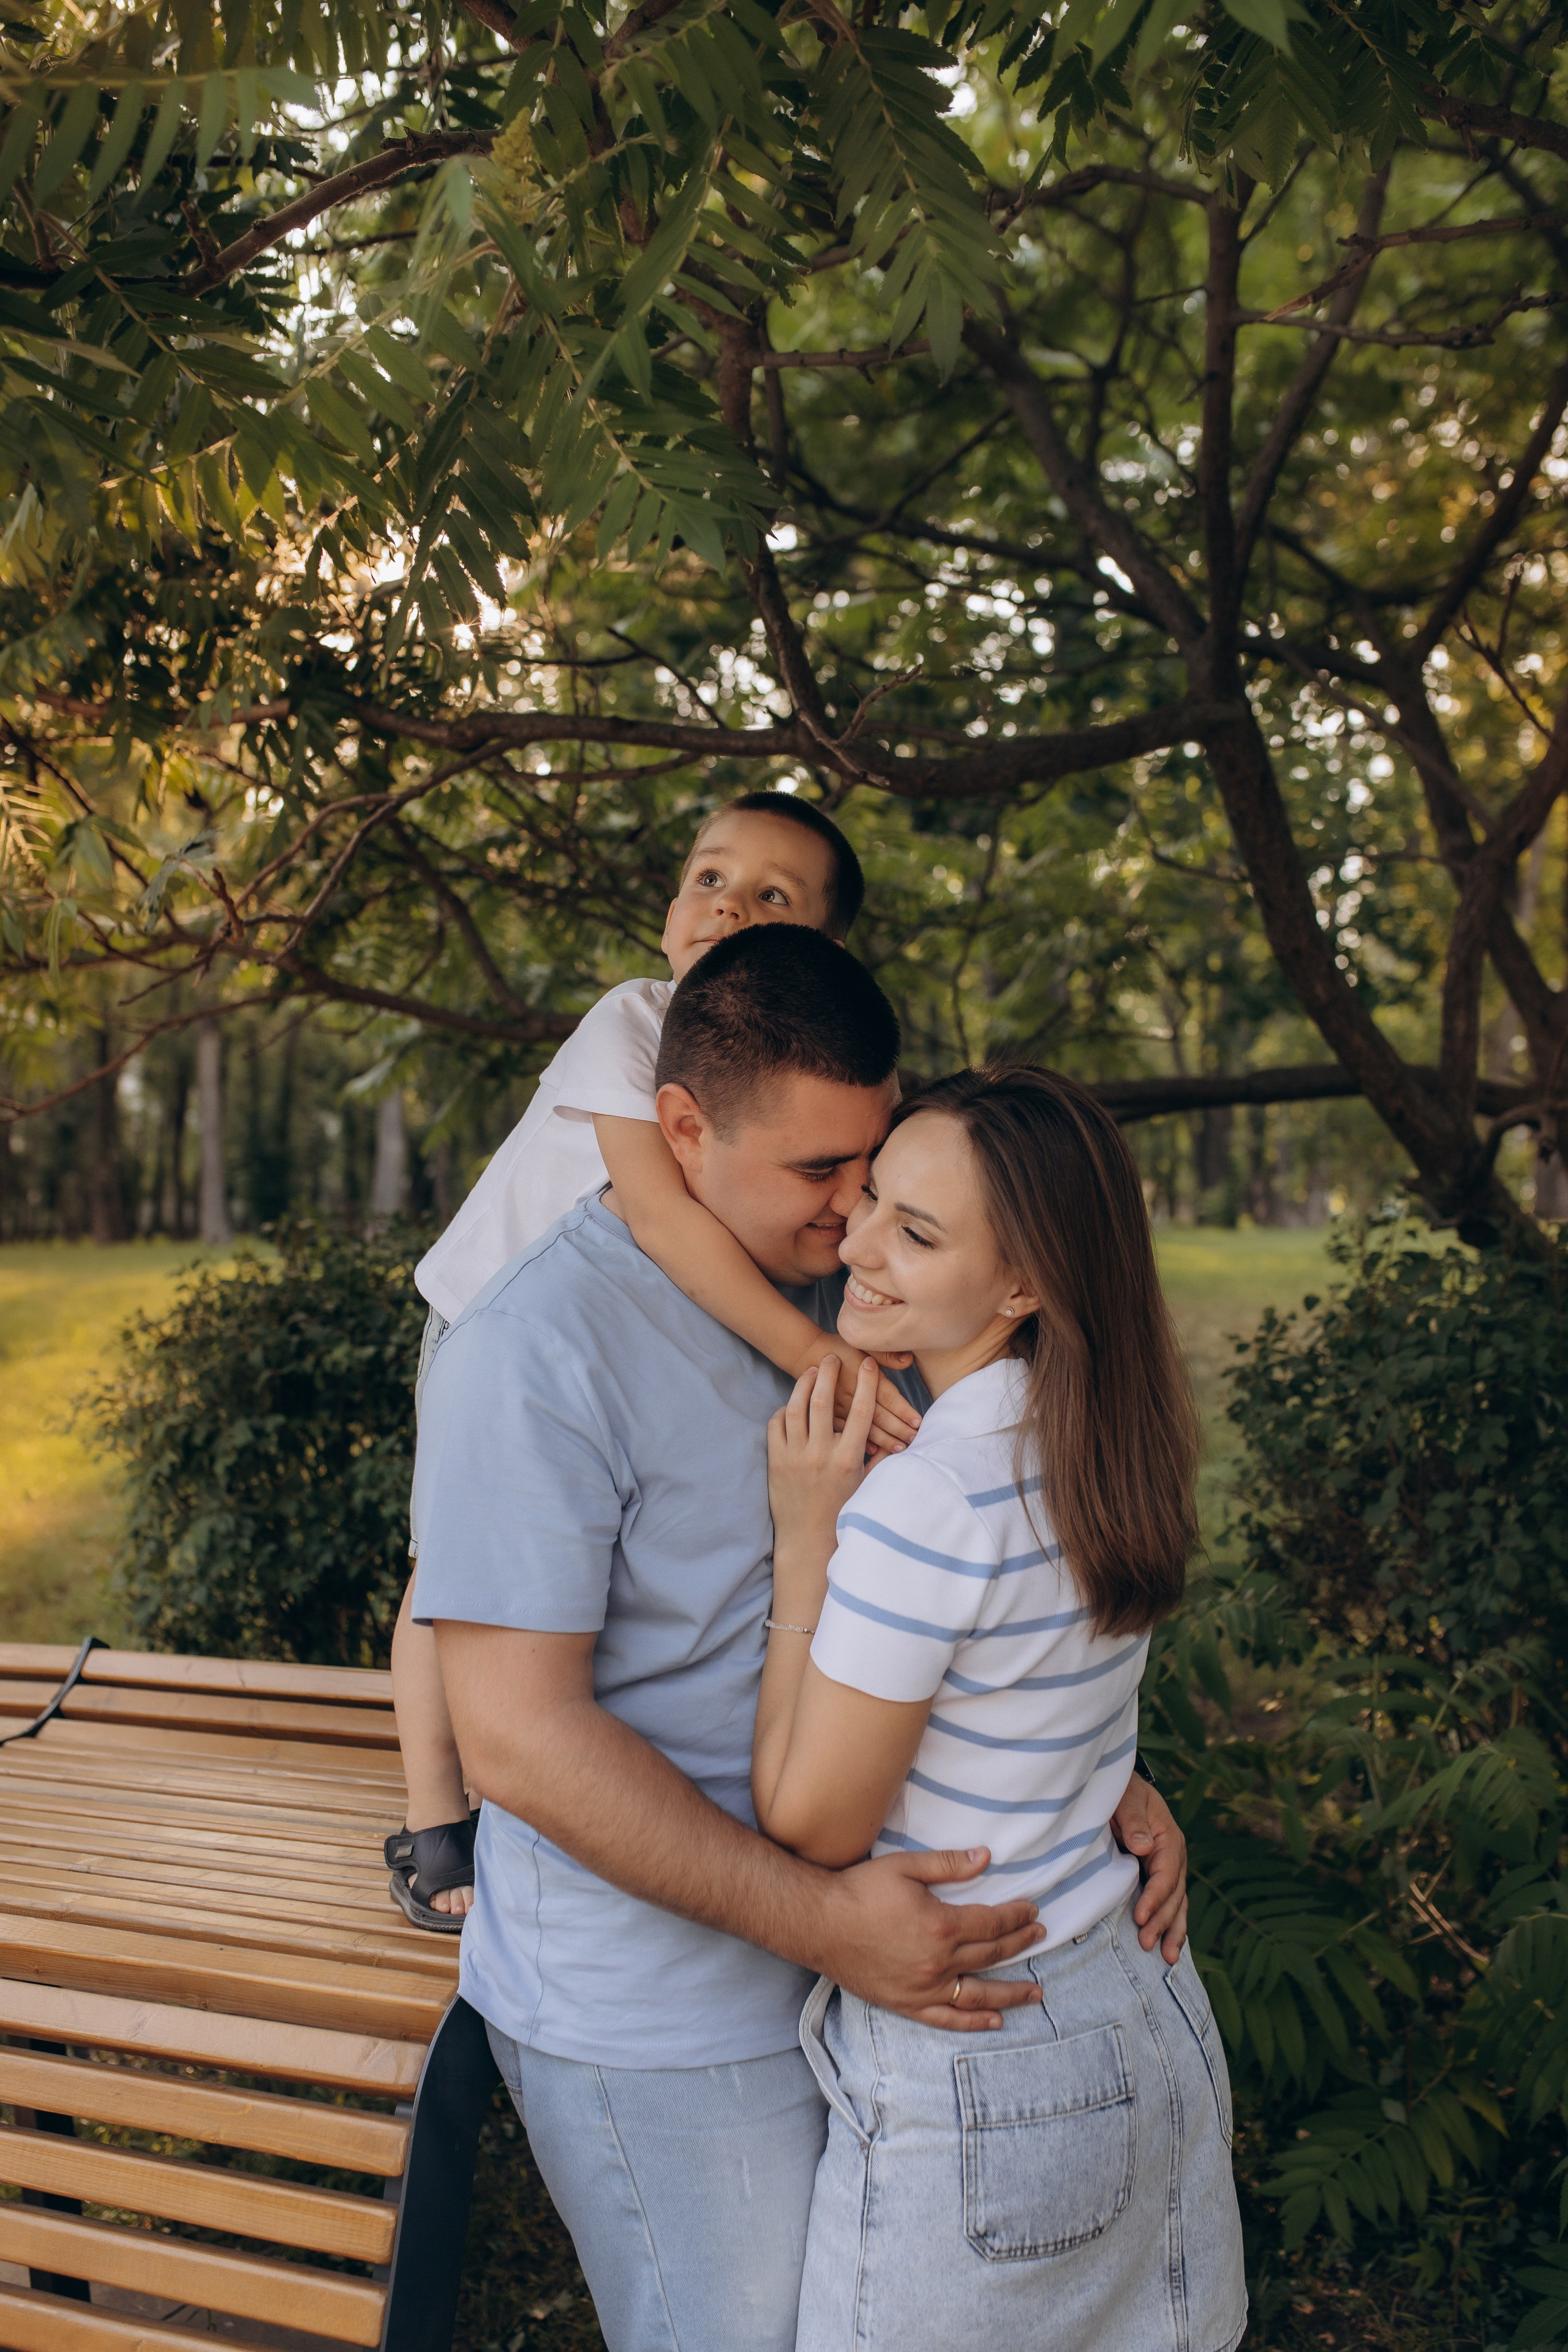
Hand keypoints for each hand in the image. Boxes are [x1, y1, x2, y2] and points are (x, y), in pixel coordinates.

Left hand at [768, 1355, 879, 1554]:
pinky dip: (784, 1410)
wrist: (807, 1540)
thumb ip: (879, 1458)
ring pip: (796, 1408)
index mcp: (847, 1460)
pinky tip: (792, 1403)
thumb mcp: (865, 1486)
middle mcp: (819, 1455)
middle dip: (830, 1375)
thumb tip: (899, 1437)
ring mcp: (794, 1457)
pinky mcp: (775, 1461)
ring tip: (812, 1371)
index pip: (862, 1413)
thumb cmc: (841, 1512)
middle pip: (824, 1402)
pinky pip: (776, 1425)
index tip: (868, 1364)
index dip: (867, 1385)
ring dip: (805, 1385)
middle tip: (833, 1357)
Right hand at [798, 1336, 920, 1456]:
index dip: (903, 1410)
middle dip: (898, 1428)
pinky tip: (872, 1450)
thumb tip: (908, 1360)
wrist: (805, 1353)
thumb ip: (885, 1355)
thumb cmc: (838, 1348)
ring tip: (899, 1448)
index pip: (888, 1397)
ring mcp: (839, 1407)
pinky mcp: (829, 1414)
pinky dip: (859, 1441)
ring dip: (883, 1438)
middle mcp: (852, 1394)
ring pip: (864, 1427)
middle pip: (878, 1415)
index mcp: (863, 1377)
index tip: (917, 1421)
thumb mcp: (861, 1344)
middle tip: (914, 1439)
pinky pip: (845, 1432)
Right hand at [817, 1847, 1044, 2031]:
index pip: (992, 1924)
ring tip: (1036, 1992)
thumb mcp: (905, 1867)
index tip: (1032, 1910)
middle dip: (1020, 1944)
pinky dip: (974, 2022)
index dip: (1016, 1917)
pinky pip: (948, 2019)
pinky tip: (995, 2021)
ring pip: (978, 1994)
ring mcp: (923, 1988)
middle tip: (1040, 1935)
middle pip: (991, 1954)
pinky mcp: (907, 2004)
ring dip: (1011, 1993)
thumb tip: (986, 1857)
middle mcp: (938, 1963)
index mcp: (941, 1926)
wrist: (819, 1924)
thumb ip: (949, 1865)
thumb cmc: (860, 1890)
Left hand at [1110, 1772, 1187, 1961]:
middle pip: (1174, 1895)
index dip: (1155, 1897)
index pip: (1166, 1874)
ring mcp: (1170, 1870)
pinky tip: (1169, 1947)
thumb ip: (1133, 1821)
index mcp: (1168, 1839)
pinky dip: (1170, 1925)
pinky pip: (1169, 1904)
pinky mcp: (1159, 1878)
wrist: (1121, 1789)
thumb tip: (1143, 1847)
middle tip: (1146, 1944)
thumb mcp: (1126, 1799)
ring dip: (1172, 1931)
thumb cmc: (1121, 1792)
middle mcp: (1174, 1857)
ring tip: (1167, 1959)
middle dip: (1162, 1922)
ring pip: (1176, 1905)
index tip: (1140, 1917)